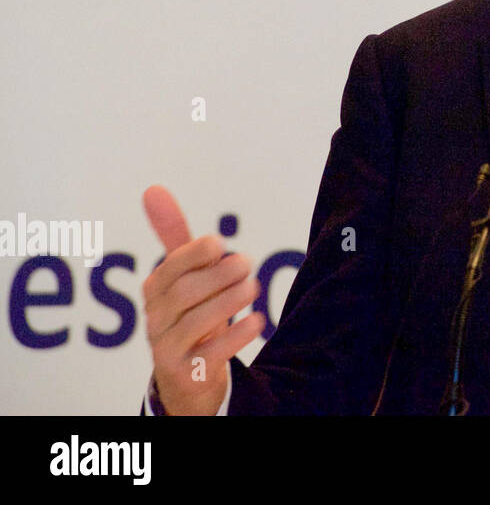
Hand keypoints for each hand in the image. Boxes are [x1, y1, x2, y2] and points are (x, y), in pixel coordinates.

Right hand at [141, 185, 264, 414]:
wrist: (186, 379)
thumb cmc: (189, 314)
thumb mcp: (183, 277)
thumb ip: (175, 237)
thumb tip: (153, 188)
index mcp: (155, 291)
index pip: (170, 268)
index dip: (194, 254)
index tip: (220, 244)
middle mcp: (156, 320)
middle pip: (184, 294)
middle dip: (218, 276)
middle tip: (247, 264)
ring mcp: (168, 349)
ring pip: (196, 323)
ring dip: (229, 300)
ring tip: (253, 287)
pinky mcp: (187, 374)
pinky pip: (210, 355)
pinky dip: (236, 336)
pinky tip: (258, 320)